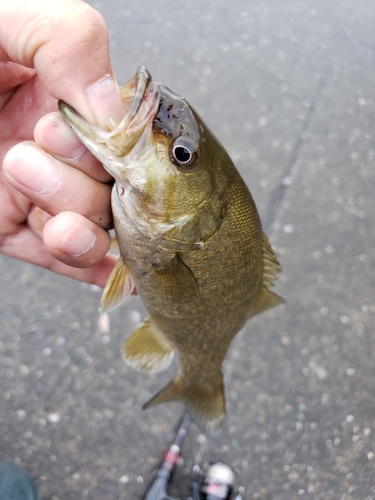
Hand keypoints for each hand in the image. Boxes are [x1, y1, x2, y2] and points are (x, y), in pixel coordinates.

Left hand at [0, 0, 125, 286]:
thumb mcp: (1, 19)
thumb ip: (69, 41)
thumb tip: (114, 110)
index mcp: (65, 100)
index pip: (125, 136)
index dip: (107, 143)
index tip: (59, 126)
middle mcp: (59, 152)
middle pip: (112, 190)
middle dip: (77, 178)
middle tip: (30, 147)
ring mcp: (36, 193)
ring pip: (93, 229)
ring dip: (75, 224)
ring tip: (20, 179)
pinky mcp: (7, 226)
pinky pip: (60, 259)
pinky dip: (87, 268)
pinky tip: (108, 273)